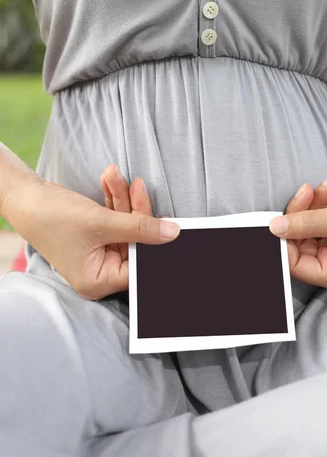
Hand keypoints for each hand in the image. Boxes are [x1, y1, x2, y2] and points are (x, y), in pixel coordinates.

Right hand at [3, 168, 179, 299]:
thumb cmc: (53, 217)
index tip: (170, 224)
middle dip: (136, 211)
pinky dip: (114, 200)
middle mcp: (100, 271)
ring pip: (126, 226)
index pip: (139, 266)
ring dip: (124, 199)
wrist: (24, 196)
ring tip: (117, 176)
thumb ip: (141, 227)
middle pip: (135, 242)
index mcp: (99, 280)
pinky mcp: (97, 235)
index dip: (154, 245)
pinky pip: (115, 218)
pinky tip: (110, 180)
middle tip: (139, 187)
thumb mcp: (101, 222)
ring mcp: (98, 252)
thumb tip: (173, 233)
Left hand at [270, 174, 326, 293]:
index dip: (284, 241)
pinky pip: (315, 219)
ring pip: (305, 228)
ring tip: (325, 185)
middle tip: (305, 191)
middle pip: (298, 243)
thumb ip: (305, 223)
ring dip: (311, 203)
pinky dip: (320, 202)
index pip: (295, 264)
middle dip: (300, 213)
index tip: (277, 219)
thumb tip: (275, 227)